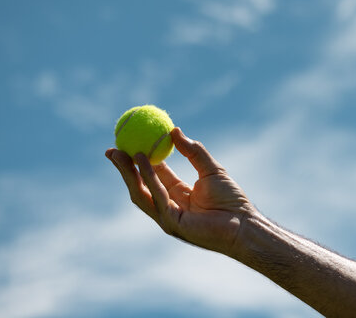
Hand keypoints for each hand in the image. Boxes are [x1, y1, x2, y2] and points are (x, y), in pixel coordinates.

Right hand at [105, 127, 254, 254]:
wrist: (244, 224)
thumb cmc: (232, 200)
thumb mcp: (211, 169)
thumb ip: (193, 151)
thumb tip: (174, 130)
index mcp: (177, 194)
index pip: (152, 175)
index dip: (138, 161)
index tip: (127, 143)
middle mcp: (169, 206)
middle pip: (140, 186)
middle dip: (124, 169)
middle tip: (112, 150)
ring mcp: (168, 216)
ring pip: (142, 193)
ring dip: (130, 174)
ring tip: (123, 153)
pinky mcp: (171, 223)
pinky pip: (157, 198)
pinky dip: (149, 179)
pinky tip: (143, 162)